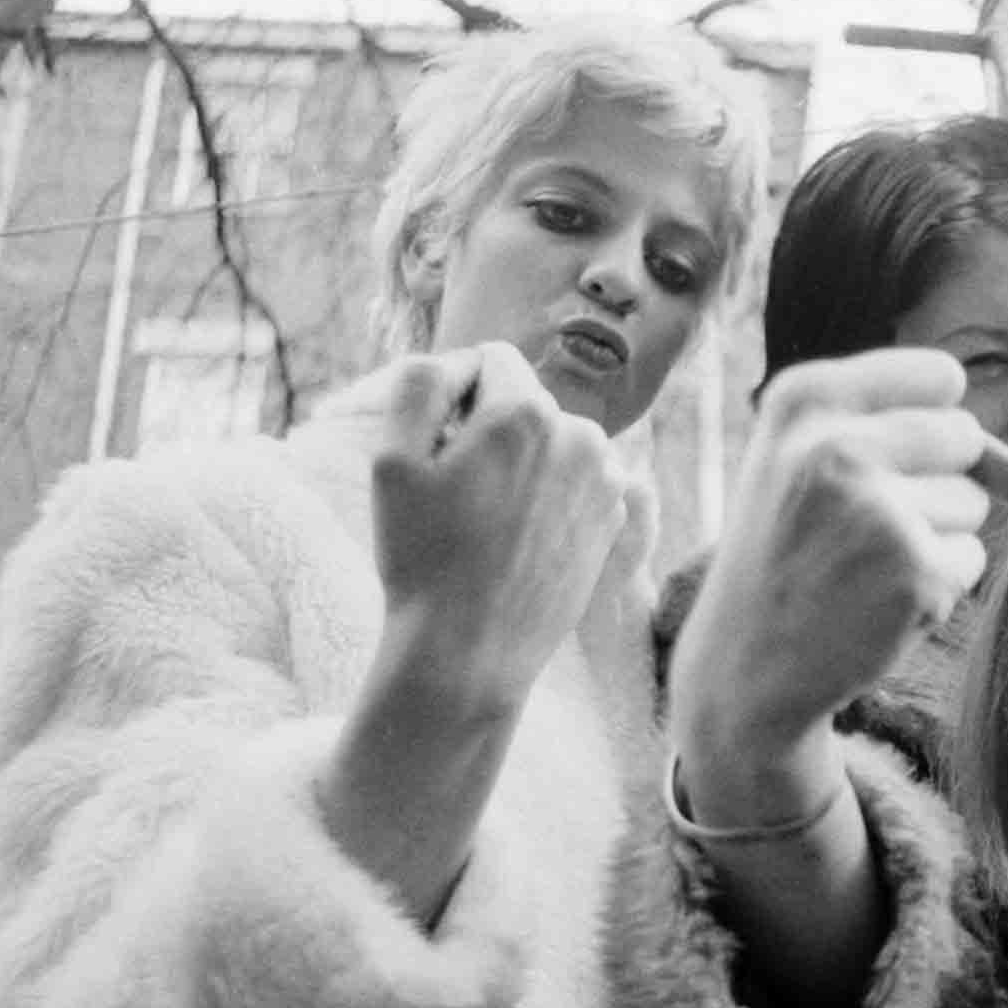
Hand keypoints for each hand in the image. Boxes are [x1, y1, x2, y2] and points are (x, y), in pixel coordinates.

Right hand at [368, 342, 630, 716]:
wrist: (472, 649)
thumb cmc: (425, 556)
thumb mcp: (393, 459)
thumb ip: (420, 384)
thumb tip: (457, 362)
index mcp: (529, 412)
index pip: (491, 359)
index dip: (454, 392)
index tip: (435, 443)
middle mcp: (582, 437)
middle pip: (525, 403)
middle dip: (489, 429)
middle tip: (455, 491)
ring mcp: (606, 481)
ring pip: (552, 443)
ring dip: (521, 462)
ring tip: (486, 521)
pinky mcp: (615, 521)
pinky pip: (574, 482)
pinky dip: (547, 497)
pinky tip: (517, 541)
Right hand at [670, 348, 1007, 760]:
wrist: (746, 666)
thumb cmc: (794, 553)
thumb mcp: (819, 465)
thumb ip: (919, 433)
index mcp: (803, 398)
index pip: (941, 375)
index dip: (928, 426)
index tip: (876, 465)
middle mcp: (836, 444)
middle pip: (964, 435)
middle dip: (935, 484)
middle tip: (860, 528)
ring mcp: (877, 509)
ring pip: (972, 500)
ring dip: (934, 538)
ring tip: (861, 566)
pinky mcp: (914, 572)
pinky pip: (972, 558)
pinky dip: (937, 586)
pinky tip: (876, 602)